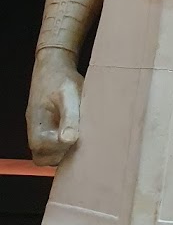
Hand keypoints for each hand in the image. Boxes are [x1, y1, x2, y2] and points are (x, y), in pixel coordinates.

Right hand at [27, 49, 82, 166]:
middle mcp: (35, 130)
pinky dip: (67, 146)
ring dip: (66, 151)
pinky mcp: (49, 130)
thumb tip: (69, 139)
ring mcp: (41, 131)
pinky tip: (82, 135)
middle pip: (45, 157)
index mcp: (37, 123)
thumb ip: (70, 116)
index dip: (62, 149)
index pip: (43, 150)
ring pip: (49, 154)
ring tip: (83, 137)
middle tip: (84, 141)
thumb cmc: (62, 79)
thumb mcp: (70, 94)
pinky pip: (54, 147)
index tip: (80, 137)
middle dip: (65, 154)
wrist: (55, 67)